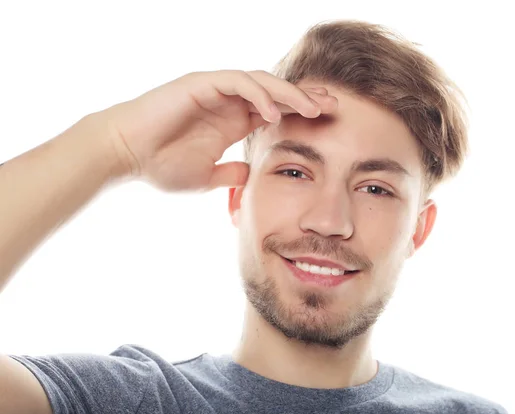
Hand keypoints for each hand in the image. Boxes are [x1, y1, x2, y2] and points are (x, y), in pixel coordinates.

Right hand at [99, 70, 337, 190]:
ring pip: (262, 83)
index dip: (301, 114)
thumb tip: (249, 177)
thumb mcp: (206, 177)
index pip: (276, 111)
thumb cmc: (160, 165)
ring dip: (289, 94)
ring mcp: (216, 91)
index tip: (328, 124)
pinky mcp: (201, 84)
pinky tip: (273, 112)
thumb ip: (231, 175)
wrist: (125, 156)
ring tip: (314, 109)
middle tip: (335, 107)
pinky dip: (258, 94)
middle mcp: (229, 103)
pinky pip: (237, 82)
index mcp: (233, 121)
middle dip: (306, 98)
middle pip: (276, 93)